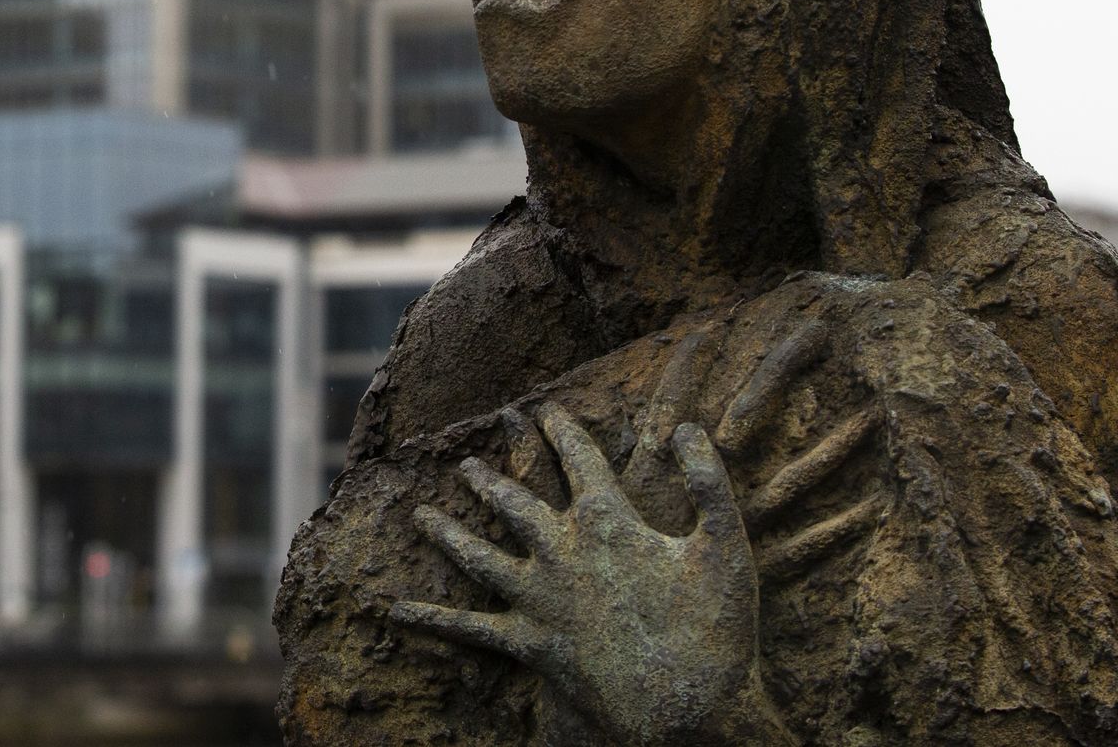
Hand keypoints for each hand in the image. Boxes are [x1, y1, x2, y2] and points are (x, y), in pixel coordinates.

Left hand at [394, 403, 791, 745]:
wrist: (688, 712)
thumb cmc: (716, 631)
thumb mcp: (727, 545)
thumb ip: (710, 481)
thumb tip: (692, 429)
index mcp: (608, 521)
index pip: (578, 459)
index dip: (562, 430)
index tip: (546, 410)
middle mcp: (561, 552)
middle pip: (514, 503)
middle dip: (489, 480)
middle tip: (464, 464)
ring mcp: (539, 598)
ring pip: (479, 555)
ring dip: (448, 533)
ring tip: (419, 516)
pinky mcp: (530, 642)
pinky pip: (471, 627)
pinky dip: (432, 618)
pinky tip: (395, 611)